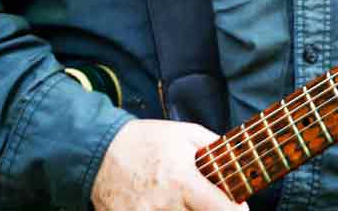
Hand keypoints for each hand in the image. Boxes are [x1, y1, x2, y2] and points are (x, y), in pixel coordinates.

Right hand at [91, 119, 247, 210]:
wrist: (100, 150)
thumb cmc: (145, 140)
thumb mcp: (184, 133)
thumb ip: (214, 148)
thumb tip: (236, 163)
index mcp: (182, 180)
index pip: (223, 210)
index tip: (238, 208)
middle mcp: (165, 205)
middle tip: (203, 201)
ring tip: (177, 201)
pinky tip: (159, 206)